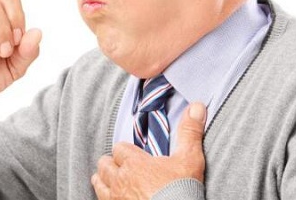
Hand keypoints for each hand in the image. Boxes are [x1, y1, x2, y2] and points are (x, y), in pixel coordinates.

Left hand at [92, 102, 206, 198]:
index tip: (134, 155)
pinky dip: (106, 198)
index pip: (119, 148)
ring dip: (104, 181)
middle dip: (112, 164)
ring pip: (99, 183)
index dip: (126, 151)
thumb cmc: (181, 192)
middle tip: (122, 167)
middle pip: (104, 165)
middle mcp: (120, 181)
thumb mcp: (190, 160)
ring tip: (114, 181)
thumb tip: (197, 106)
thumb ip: (190, 132)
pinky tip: (115, 199)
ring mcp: (115, 199)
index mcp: (134, 163)